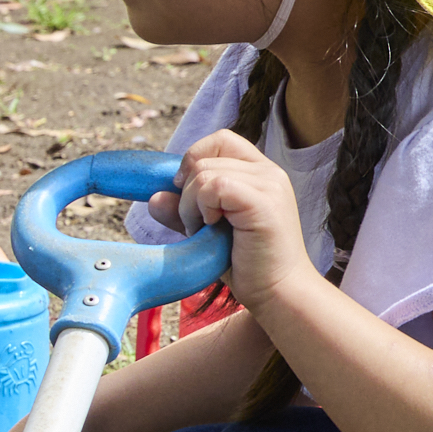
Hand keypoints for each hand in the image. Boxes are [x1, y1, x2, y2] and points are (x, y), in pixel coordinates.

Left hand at [169, 131, 312, 307]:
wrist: (277, 291)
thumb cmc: (246, 263)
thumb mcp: (206, 231)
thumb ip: (183, 210)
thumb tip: (155, 197)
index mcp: (259, 173)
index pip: (220, 140)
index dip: (193, 159)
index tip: (185, 193)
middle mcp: (269, 172)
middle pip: (204, 158)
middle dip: (187, 193)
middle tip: (200, 224)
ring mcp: (269, 184)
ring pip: (202, 173)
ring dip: (191, 206)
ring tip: (208, 232)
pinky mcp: (263, 201)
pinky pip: (212, 186)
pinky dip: (201, 209)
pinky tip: (214, 229)